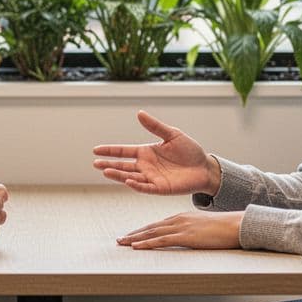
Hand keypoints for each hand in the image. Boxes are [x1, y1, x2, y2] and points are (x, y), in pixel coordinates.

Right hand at [93, 111, 219, 195]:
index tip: (96, 150)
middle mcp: (146, 166)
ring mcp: (152, 178)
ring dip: (118, 175)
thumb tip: (139, 113)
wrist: (205, 167)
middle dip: (109, 165)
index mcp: (146, 152)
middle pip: (123, 166)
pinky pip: (145, 187)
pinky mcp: (160, 188)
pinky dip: (136, 185)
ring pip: (130, 177)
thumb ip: (155, 126)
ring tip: (106, 171)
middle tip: (96, 163)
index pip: (124, 151)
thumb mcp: (172, 134)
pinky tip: (128, 181)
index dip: (110, 151)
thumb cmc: (189, 151)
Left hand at [116, 211, 243, 249]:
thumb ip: (191, 232)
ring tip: (122, 243)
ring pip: (152, 233)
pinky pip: (162, 240)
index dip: (142, 231)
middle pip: (150, 227)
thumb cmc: (224, 229)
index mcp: (181, 218)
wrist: (236, 225)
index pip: (157, 225)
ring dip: (135, 239)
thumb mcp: (203, 228)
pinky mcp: (185, 236)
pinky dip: (147, 243)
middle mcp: (178, 220)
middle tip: (119, 240)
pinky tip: (137, 246)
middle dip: (133, 234)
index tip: (131, 236)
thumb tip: (185, 240)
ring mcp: (181, 227)